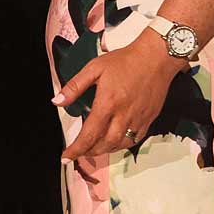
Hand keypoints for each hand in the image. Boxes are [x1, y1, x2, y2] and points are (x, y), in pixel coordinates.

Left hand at [57, 31, 186, 180]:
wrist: (156, 57)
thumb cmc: (126, 61)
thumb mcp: (94, 68)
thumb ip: (74, 86)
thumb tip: (57, 101)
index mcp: (108, 103)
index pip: (89, 134)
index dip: (76, 149)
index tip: (66, 156)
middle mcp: (123, 115)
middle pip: (104, 145)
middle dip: (89, 152)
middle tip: (79, 152)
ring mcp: (138, 119)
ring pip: (119, 145)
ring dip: (105, 150)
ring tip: (94, 148)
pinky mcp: (148, 119)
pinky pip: (134, 139)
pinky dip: (122, 144)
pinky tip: (114, 140)